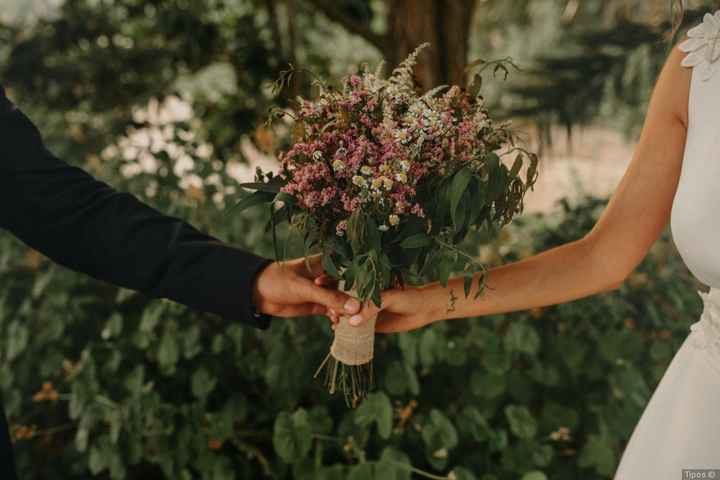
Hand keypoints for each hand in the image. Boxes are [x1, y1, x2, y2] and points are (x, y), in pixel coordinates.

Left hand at [252, 255, 360, 317]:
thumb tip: (355, 307)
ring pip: (343, 301)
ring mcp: (324, 290)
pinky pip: (333, 311)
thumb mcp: (305, 288)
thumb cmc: (280, 281)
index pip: (352, 270)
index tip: (373, 296)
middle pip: (350, 288)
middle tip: (361, 314)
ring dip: (346, 311)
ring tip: (348, 321)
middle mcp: (329, 275)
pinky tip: (338, 324)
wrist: (257, 293)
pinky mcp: (318, 303)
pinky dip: (336, 317)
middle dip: (356, 301)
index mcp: (328, 262)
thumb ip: (330, 298)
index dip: (364, 282)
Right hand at [314, 278, 435, 332]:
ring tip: (330, 321)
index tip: (317, 282)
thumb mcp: (389, 298)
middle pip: (341, 297)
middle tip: (323, 308)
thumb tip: (352, 322)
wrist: (425, 310)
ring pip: (346, 313)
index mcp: (367, 282)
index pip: (344, 280)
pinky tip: (337, 331)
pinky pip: (355, 327)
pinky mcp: (370, 324)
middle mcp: (364, 295)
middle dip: (330, 302)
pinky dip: (345, 329)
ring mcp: (366, 310)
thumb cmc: (409, 297)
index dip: (330, 280)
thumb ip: (371, 308)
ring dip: (336, 317)